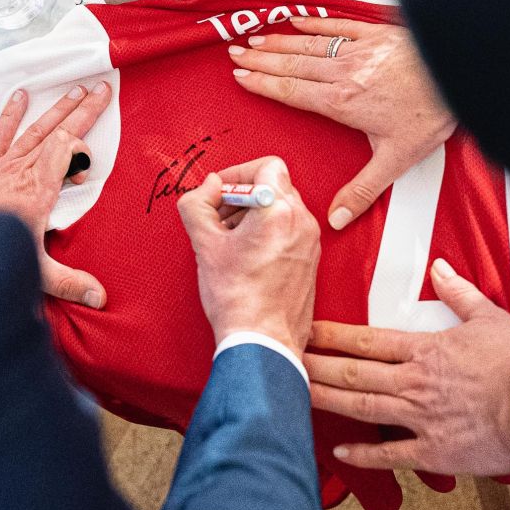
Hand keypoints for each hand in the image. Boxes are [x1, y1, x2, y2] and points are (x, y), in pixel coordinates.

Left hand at [0, 83, 111, 308]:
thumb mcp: (34, 270)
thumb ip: (68, 282)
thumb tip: (100, 297)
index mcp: (38, 189)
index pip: (68, 150)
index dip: (82, 154)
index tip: (83, 175)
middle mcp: (21, 170)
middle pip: (57, 131)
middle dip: (83, 111)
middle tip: (103, 89)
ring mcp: (0, 165)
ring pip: (34, 130)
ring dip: (56, 109)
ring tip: (76, 89)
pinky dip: (11, 115)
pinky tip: (20, 96)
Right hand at [177, 157, 320, 357]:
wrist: (263, 344)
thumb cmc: (238, 299)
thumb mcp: (205, 245)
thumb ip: (198, 205)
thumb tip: (208, 187)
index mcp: (279, 211)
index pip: (267, 165)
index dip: (238, 173)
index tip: (219, 192)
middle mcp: (302, 222)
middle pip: (274, 186)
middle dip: (242, 195)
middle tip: (218, 217)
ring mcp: (310, 242)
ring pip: (282, 209)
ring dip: (254, 215)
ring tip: (229, 240)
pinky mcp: (311, 261)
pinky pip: (290, 231)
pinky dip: (268, 232)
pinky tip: (246, 257)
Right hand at [229, 17, 454, 229]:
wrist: (458, 72)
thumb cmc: (432, 113)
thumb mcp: (396, 159)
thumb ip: (363, 189)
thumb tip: (337, 217)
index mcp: (342, 103)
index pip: (292, 92)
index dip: (263, 83)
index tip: (242, 77)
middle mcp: (344, 72)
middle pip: (292, 64)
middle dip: (261, 59)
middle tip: (237, 53)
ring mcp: (358, 50)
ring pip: (309, 44)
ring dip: (280, 41)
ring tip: (257, 38)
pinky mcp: (375, 34)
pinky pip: (336, 25)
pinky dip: (314, 23)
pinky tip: (298, 20)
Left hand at [305, 258, 509, 475]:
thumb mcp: (490, 317)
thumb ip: (459, 293)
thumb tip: (440, 268)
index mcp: (425, 350)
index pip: (367, 340)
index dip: (333, 335)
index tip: (306, 330)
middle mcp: (414, 382)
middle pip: (353, 373)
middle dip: (316, 367)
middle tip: (283, 361)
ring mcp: (420, 418)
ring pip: (362, 408)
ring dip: (326, 401)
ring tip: (295, 395)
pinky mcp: (433, 451)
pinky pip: (390, 454)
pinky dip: (363, 455)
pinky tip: (340, 452)